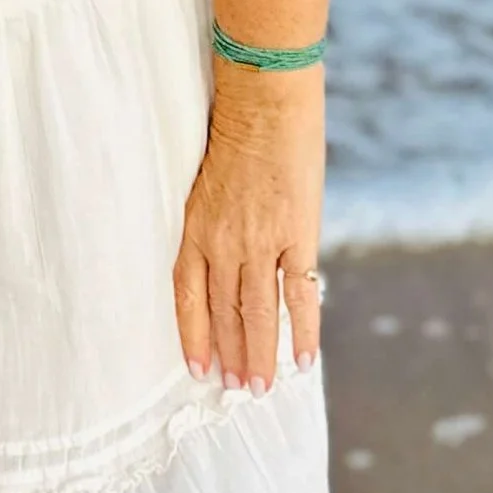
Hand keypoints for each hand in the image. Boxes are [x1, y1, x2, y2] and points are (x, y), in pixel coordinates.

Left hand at [173, 68, 324, 391]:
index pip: (188, 298)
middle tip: (236, 389)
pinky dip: (303, 330)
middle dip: (230, 355)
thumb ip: (215, 225)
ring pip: (258, 314)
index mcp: (196, 230)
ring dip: (259, 355)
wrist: (266, 103)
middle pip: (225, 313)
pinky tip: (303, 360)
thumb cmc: (235, 134)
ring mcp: (261, 243)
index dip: (194, 337)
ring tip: (261, 387)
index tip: (199, 369)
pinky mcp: (298, 236)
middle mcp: (223, 243)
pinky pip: (300, 294)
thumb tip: (227, 258)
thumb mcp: (207, 185)